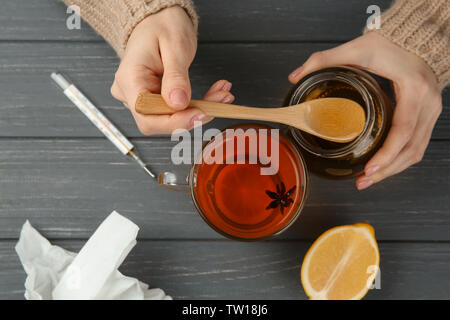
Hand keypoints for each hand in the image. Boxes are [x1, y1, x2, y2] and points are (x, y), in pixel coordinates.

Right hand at [111, 6, 233, 134]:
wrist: (158, 19)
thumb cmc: (163, 25)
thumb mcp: (174, 45)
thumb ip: (176, 76)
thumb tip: (178, 103)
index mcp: (130, 78)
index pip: (147, 114)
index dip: (175, 120)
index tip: (201, 113)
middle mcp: (130, 92)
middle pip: (159, 121)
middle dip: (192, 116)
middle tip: (220, 102)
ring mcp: (141, 97)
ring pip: (171, 118)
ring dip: (199, 110)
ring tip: (221, 94)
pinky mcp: (153, 99)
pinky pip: (175, 110)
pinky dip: (197, 105)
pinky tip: (213, 95)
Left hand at [288, 32, 442, 189]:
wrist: (414, 38)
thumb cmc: (389, 44)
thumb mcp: (356, 49)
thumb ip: (324, 60)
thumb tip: (295, 76)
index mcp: (412, 89)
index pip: (403, 131)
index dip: (386, 154)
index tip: (369, 169)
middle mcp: (427, 103)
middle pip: (411, 148)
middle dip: (386, 170)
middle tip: (362, 181)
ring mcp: (430, 111)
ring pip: (416, 151)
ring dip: (393, 169)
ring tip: (369, 179)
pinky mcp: (428, 115)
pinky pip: (417, 144)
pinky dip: (400, 159)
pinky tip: (383, 166)